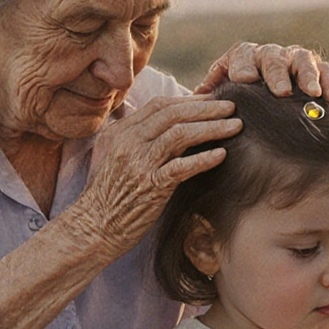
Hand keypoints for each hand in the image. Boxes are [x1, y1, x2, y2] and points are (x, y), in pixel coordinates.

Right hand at [75, 95, 239, 257]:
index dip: (189, 100)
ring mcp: (139, 163)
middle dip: (206, 107)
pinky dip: (204, 159)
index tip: (211, 100)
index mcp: (120, 132)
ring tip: (235, 126)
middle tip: (232, 105)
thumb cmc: (105, 196)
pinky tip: (221, 156)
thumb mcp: (110, 157)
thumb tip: (157, 124)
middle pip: (173, 114)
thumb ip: (131, 138)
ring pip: (180, 134)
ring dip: (212, 127)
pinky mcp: (150, 186)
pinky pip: (182, 167)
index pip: (159, 106)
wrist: (92, 228)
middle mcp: (128, 142)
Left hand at [194, 42, 328, 104]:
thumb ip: (210, 95)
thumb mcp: (223, 96)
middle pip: (273, 57)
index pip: (242, 55)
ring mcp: (297, 61)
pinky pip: (328, 71)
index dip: (243, 66)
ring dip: (308, 76)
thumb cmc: (242, 102)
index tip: (245, 81)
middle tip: (279, 92)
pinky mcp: (321, 71)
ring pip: (303, 60)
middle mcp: (271, 55)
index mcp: (245, 58)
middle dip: (276, 73)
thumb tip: (196, 98)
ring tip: (311, 93)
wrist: (274, 104)